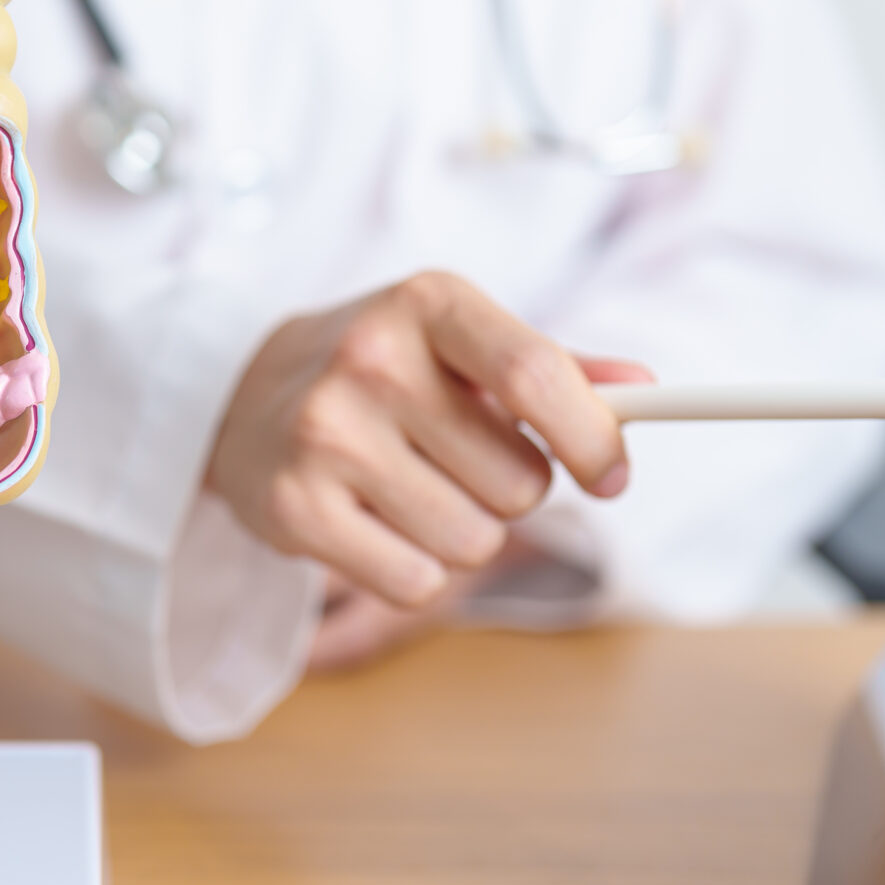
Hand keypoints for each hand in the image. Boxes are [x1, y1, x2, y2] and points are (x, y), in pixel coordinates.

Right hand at [204, 271, 649, 616]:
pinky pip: (417, 582)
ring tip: (411, 490)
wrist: (240, 398)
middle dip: (508, 488)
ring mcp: (326, 434)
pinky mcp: (293, 507)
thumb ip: (553, 369)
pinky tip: (375, 524)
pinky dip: (414, 569)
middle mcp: (371, 360)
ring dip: (462, 532)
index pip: (536, 376)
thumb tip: (643, 387)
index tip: (610, 477)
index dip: (593, 439)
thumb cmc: (381, 370)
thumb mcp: (460, 345)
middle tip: (457, 462)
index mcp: (427, 303)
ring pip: (473, 541)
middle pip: (519, 483)